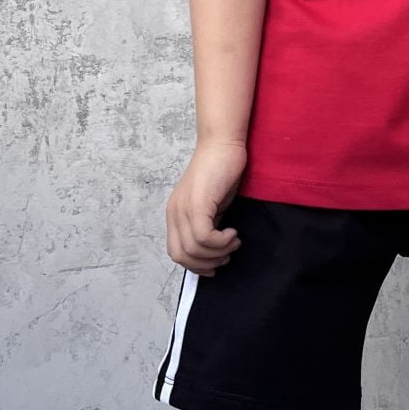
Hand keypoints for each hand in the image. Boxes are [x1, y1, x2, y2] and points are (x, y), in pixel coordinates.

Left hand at [166, 140, 246, 274]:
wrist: (223, 144)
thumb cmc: (221, 171)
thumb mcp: (211, 206)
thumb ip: (207, 225)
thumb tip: (213, 250)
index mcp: (175, 214)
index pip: (176, 252)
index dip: (195, 265)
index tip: (216, 263)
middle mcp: (175, 213)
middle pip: (181, 255)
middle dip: (206, 263)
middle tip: (227, 254)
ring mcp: (184, 207)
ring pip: (194, 248)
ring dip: (218, 252)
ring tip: (233, 241)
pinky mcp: (197, 203)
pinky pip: (204, 236)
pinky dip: (221, 241)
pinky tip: (233, 232)